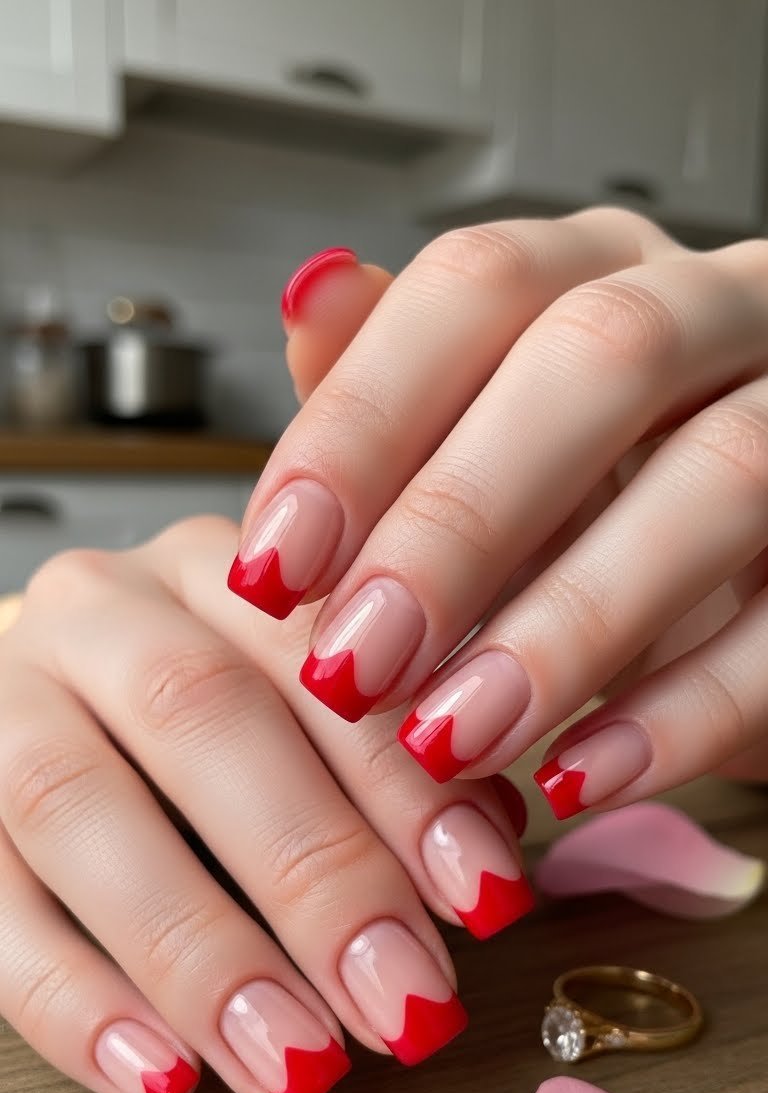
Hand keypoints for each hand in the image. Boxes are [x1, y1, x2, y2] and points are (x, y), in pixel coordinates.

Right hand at [0, 525, 527, 1092]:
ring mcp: (4, 697)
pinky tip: (160, 1078)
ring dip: (199, 950)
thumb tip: (491, 854)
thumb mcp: (310, 701)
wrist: (46, 703)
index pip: (320, 658)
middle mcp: (103, 610)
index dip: (405, 783)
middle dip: (314, 873)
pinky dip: (73, 1001)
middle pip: (200, 718)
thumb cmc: (209, 719)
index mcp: (222, 568)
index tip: (486, 899)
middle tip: (402, 1004)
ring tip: (296, 1063)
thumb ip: (394, 755)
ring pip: (77, 806)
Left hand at [231, 211, 767, 814]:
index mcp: (604, 272)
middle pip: (602, 356)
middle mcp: (721, 312)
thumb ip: (402, 391)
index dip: (363, 426)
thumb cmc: (605, 505)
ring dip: (568, 622)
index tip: (273, 567)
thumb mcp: (489, 452)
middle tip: (355, 662)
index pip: (476, 287)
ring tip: (455, 736)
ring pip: (722, 475)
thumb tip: (308, 296)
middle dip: (457, 521)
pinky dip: (683, 711)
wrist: (757, 589)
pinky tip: (579, 775)